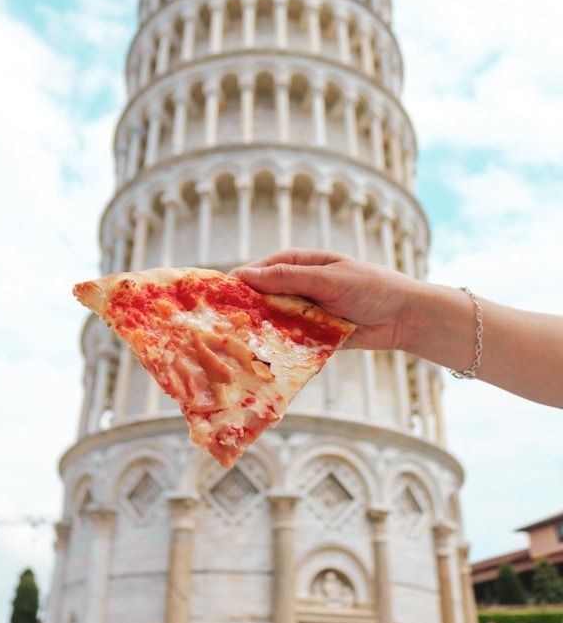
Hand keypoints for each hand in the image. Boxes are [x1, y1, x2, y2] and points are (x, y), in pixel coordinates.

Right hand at [233, 248, 416, 350]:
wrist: (404, 316)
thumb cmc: (370, 287)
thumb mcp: (328, 279)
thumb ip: (289, 278)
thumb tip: (247, 275)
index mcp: (301, 263)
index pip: (263, 270)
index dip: (241, 281)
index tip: (218, 295)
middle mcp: (299, 286)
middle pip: (264, 297)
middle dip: (246, 310)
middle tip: (223, 324)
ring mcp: (305, 312)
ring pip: (274, 321)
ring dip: (261, 331)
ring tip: (237, 344)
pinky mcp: (314, 335)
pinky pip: (290, 341)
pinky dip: (279, 348)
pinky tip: (263, 358)